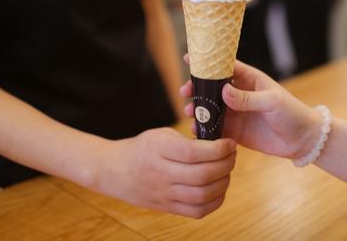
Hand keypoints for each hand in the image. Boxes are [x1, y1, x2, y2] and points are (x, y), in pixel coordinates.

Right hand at [92, 127, 235, 217]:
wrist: (114, 170)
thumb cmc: (142, 148)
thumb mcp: (161, 135)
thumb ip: (187, 141)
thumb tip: (219, 146)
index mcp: (158, 149)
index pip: (193, 153)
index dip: (218, 149)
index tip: (230, 143)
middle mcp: (160, 173)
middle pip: (202, 175)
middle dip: (225, 164)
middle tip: (232, 155)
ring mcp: (163, 194)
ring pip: (202, 195)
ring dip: (223, 182)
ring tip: (226, 170)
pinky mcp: (167, 207)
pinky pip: (197, 211)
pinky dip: (215, 201)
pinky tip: (218, 188)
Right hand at [181, 61, 320, 159]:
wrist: (302, 140)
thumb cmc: (291, 113)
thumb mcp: (272, 102)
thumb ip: (247, 98)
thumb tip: (223, 91)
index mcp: (249, 79)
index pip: (224, 66)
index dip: (207, 62)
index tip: (189, 58)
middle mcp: (239, 94)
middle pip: (212, 87)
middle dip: (197, 88)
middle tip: (185, 92)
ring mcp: (235, 113)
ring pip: (210, 108)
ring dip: (198, 109)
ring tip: (190, 113)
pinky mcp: (234, 131)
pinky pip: (215, 128)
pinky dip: (204, 128)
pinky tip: (197, 130)